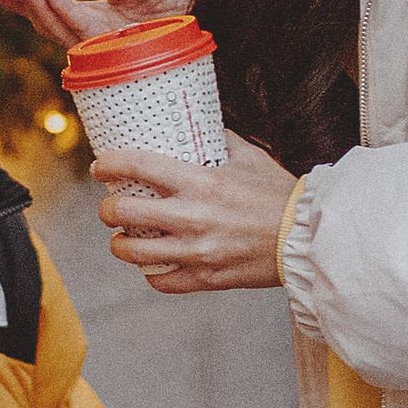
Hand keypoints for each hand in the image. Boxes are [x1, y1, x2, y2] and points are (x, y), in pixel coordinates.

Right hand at [0, 0, 196, 57]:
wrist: (203, 9)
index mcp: (93, 19)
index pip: (49, 7)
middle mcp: (90, 35)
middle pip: (41, 20)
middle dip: (15, 2)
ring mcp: (97, 44)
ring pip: (52, 25)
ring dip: (30, 2)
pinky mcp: (107, 47)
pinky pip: (73, 27)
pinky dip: (55, 8)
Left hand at [94, 136, 299, 292]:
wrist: (307, 239)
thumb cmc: (282, 196)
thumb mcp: (250, 157)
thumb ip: (222, 140)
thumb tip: (203, 126)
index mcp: (201, 181)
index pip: (138, 166)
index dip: (110, 165)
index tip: (100, 168)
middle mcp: (193, 217)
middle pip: (124, 213)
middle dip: (108, 209)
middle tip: (110, 207)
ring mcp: (196, 251)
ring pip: (134, 253)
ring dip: (119, 245)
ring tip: (120, 239)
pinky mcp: (206, 278)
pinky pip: (162, 281)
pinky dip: (150, 274)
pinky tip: (150, 265)